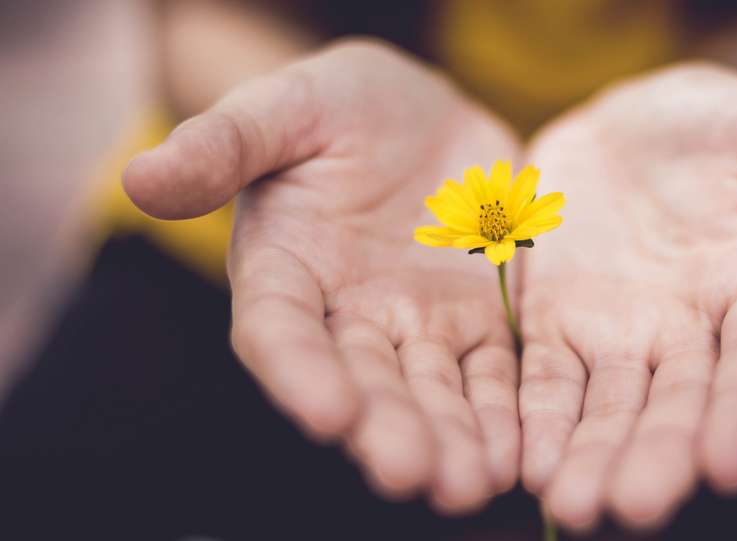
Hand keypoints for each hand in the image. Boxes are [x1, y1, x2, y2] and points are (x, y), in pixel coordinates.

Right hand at [123, 40, 521, 512]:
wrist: (421, 113)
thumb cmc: (338, 106)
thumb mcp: (286, 107)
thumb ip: (224, 143)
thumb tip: (140, 177)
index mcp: (285, 270)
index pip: (281, 332)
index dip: (300, 373)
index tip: (329, 413)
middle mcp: (347, 315)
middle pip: (364, 381)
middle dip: (387, 429)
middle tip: (412, 474)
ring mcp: (417, 324)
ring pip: (433, 391)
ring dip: (451, 440)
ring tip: (470, 484)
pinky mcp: (478, 321)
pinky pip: (493, 373)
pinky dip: (504, 414)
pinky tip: (519, 455)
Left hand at [517, 63, 736, 530]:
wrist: (628, 126)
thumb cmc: (720, 127)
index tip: (735, 464)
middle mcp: (695, 331)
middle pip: (680, 403)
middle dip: (660, 455)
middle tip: (636, 506)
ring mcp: (624, 336)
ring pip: (611, 407)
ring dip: (593, 456)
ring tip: (574, 504)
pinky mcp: (559, 327)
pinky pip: (546, 381)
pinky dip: (537, 420)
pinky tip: (526, 463)